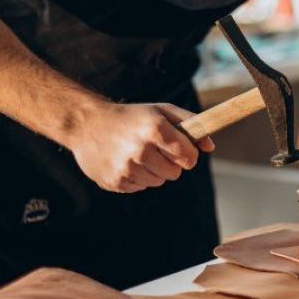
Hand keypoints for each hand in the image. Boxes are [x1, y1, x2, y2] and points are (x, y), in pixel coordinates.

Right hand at [65, 101, 214, 192]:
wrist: (88, 124)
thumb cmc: (131, 117)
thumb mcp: (161, 111)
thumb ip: (191, 123)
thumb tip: (210, 146)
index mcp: (155, 129)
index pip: (189, 157)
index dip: (188, 154)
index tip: (182, 150)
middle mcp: (140, 150)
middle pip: (176, 173)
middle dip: (171, 163)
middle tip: (155, 149)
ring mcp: (126, 168)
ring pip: (158, 181)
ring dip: (154, 170)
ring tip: (138, 154)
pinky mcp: (115, 182)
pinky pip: (140, 187)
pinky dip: (137, 177)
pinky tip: (125, 162)